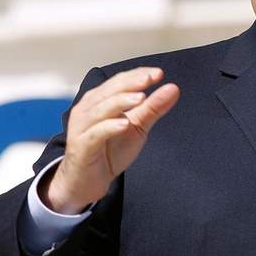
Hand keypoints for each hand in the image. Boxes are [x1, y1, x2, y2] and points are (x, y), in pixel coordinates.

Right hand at [39, 67, 179, 213]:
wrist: (87, 182)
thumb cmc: (109, 150)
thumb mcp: (137, 127)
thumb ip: (153, 108)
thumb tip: (173, 88)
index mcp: (100, 100)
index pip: (120, 81)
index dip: (138, 75)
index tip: (158, 73)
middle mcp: (88, 109)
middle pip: (110, 90)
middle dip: (131, 83)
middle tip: (151, 78)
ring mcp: (82, 127)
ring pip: (101, 109)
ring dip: (121, 102)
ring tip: (140, 98)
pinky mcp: (82, 146)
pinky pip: (95, 133)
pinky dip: (109, 127)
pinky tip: (125, 124)